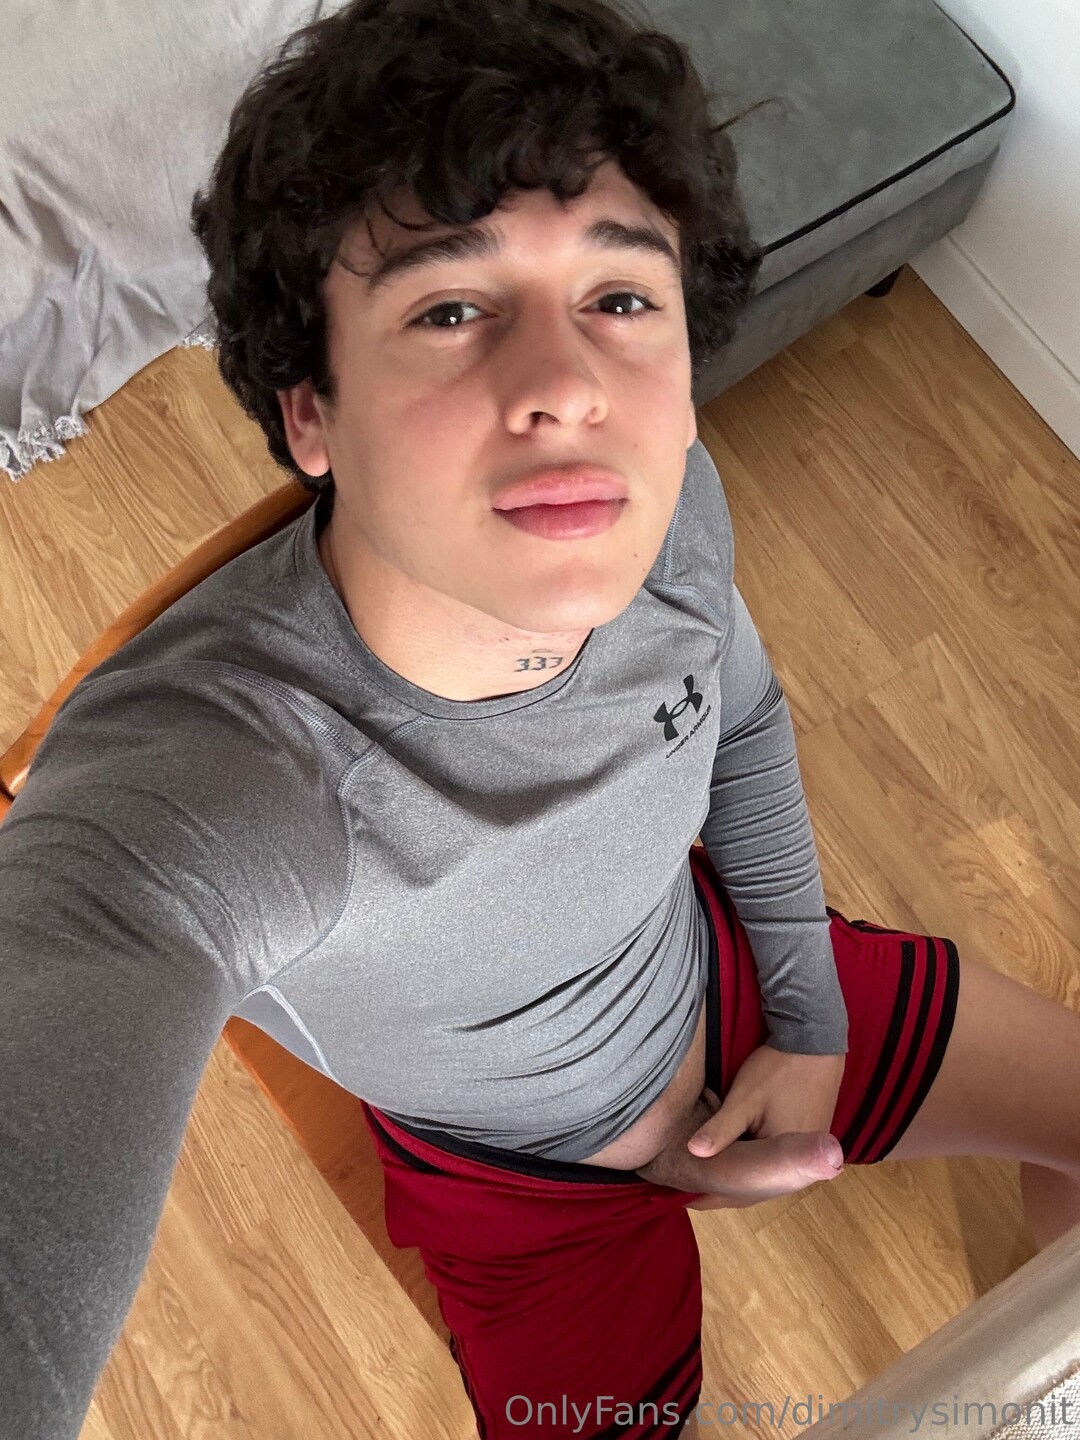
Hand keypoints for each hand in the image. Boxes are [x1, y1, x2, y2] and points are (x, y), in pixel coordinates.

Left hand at [635, 1045, 845, 1210]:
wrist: (816, 1042)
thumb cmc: (779, 1070)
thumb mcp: (744, 1100)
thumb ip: (720, 1129)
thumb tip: (692, 1153)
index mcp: (788, 1167)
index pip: (740, 1191)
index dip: (711, 1193)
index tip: (684, 1195)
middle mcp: (803, 1171)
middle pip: (754, 1187)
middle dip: (723, 1186)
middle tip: (690, 1186)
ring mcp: (808, 1158)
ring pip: (765, 1175)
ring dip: (740, 1173)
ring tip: (708, 1173)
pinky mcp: (809, 1141)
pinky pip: (776, 1161)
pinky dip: (754, 1158)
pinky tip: (737, 1152)